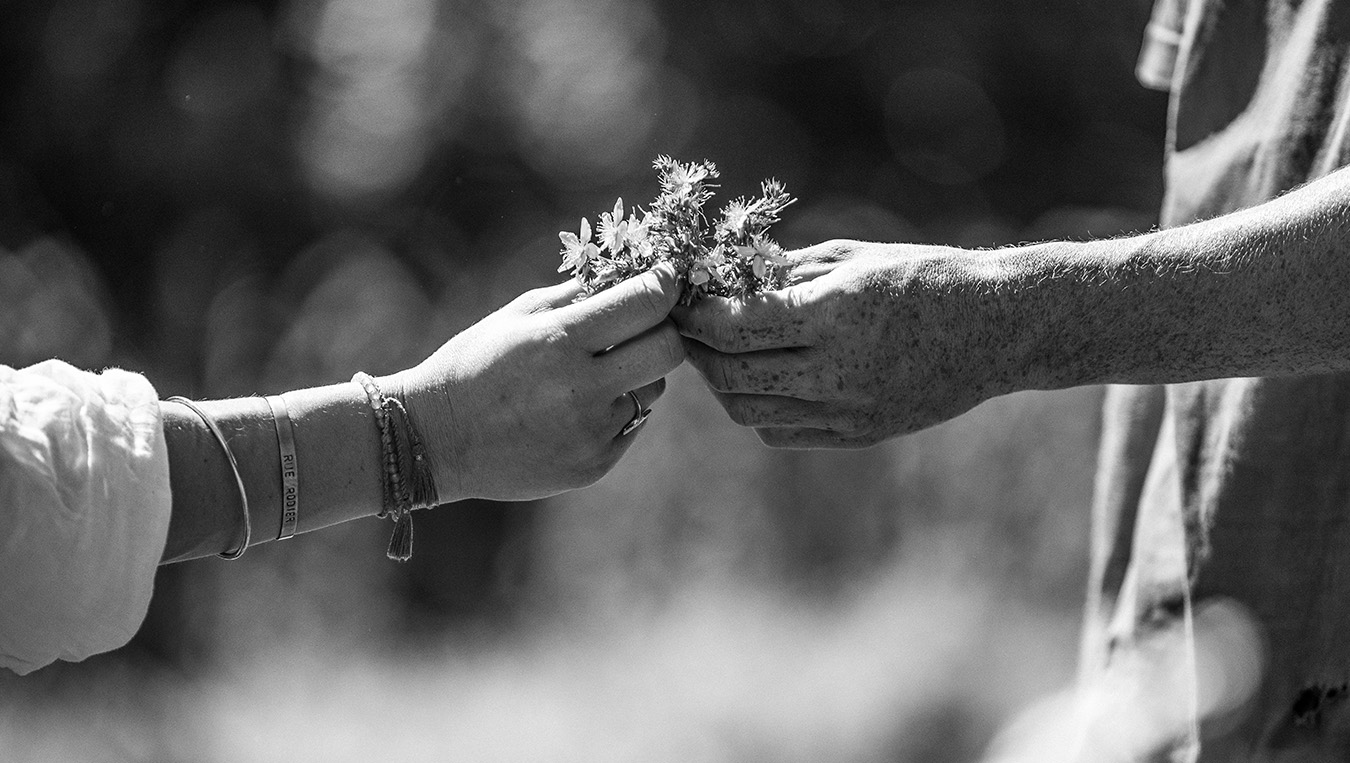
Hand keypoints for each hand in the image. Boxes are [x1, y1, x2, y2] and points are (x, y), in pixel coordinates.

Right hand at [386, 263, 682, 500]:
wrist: (434, 440)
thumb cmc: (474, 365)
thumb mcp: (517, 316)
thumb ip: (577, 294)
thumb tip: (631, 273)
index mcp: (559, 340)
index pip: (646, 304)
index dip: (665, 285)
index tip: (668, 277)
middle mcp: (581, 388)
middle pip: (668, 349)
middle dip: (663, 329)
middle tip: (641, 325)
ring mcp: (591, 432)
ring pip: (653, 389)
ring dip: (636, 374)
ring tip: (592, 374)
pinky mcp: (594, 465)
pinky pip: (632, 424)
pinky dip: (616, 410)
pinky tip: (575, 409)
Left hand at [671, 240, 1019, 447]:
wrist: (998, 329)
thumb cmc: (923, 275)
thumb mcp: (852, 257)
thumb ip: (781, 272)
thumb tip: (714, 275)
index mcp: (837, 313)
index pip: (733, 325)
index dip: (693, 313)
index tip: (676, 297)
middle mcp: (839, 369)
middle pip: (729, 372)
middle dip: (695, 348)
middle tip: (685, 326)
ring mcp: (849, 410)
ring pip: (746, 410)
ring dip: (719, 381)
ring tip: (716, 351)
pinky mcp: (857, 436)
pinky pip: (779, 432)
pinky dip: (754, 407)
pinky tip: (758, 378)